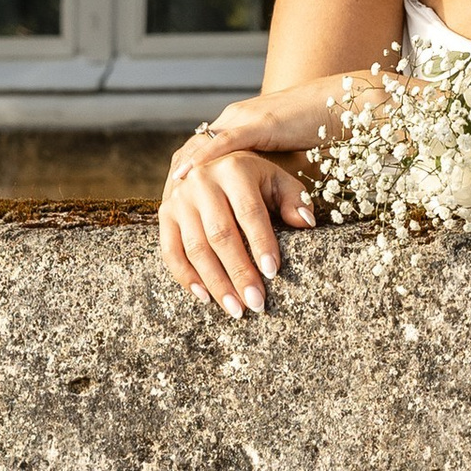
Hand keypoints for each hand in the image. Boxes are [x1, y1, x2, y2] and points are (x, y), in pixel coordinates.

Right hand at [158, 82, 338, 318]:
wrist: (210, 161)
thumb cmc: (253, 178)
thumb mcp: (277, 179)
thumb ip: (294, 199)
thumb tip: (306, 222)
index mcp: (234, 168)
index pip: (249, 212)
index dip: (261, 243)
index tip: (273, 272)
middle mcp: (202, 181)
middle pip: (221, 235)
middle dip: (239, 272)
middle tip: (256, 303)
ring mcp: (179, 199)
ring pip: (196, 248)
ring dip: (216, 283)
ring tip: (236, 309)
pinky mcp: (164, 215)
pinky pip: (171, 252)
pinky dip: (186, 278)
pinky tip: (205, 298)